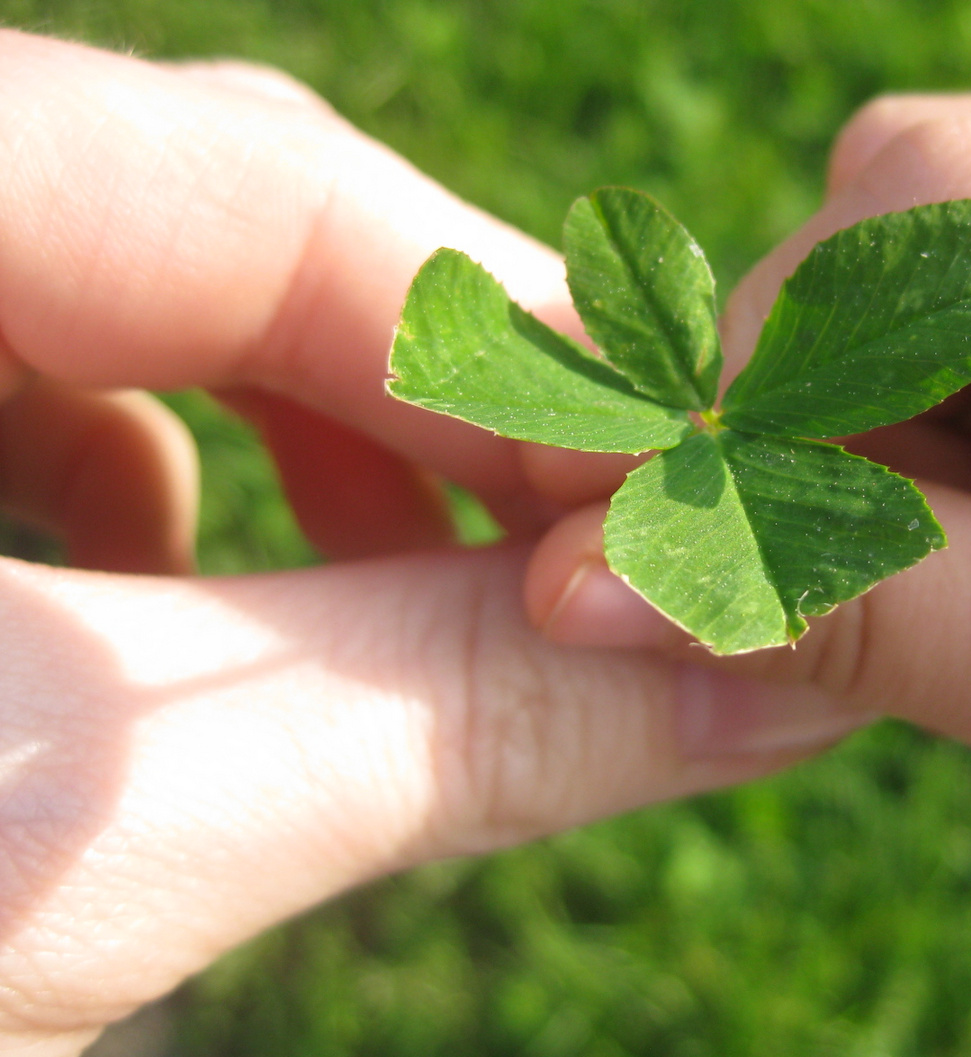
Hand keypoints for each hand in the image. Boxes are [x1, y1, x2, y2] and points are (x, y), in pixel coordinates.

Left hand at [0, 32, 855, 1056]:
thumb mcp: (81, 851)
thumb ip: (445, 720)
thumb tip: (783, 676)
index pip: (254, 182)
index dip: (512, 348)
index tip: (696, 502)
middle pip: (201, 211)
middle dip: (438, 396)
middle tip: (613, 550)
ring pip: (119, 285)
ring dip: (317, 439)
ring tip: (440, 597)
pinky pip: (19, 372)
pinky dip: (165, 482)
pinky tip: (225, 608)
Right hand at [526, 94, 970, 1056]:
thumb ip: (867, 609)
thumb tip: (599, 580)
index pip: (952, 197)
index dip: (779, 336)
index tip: (673, 500)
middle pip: (933, 219)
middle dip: (820, 392)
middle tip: (781, 559)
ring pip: (946, 290)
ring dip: (876, 435)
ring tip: (916, 585)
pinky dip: (938, 454)